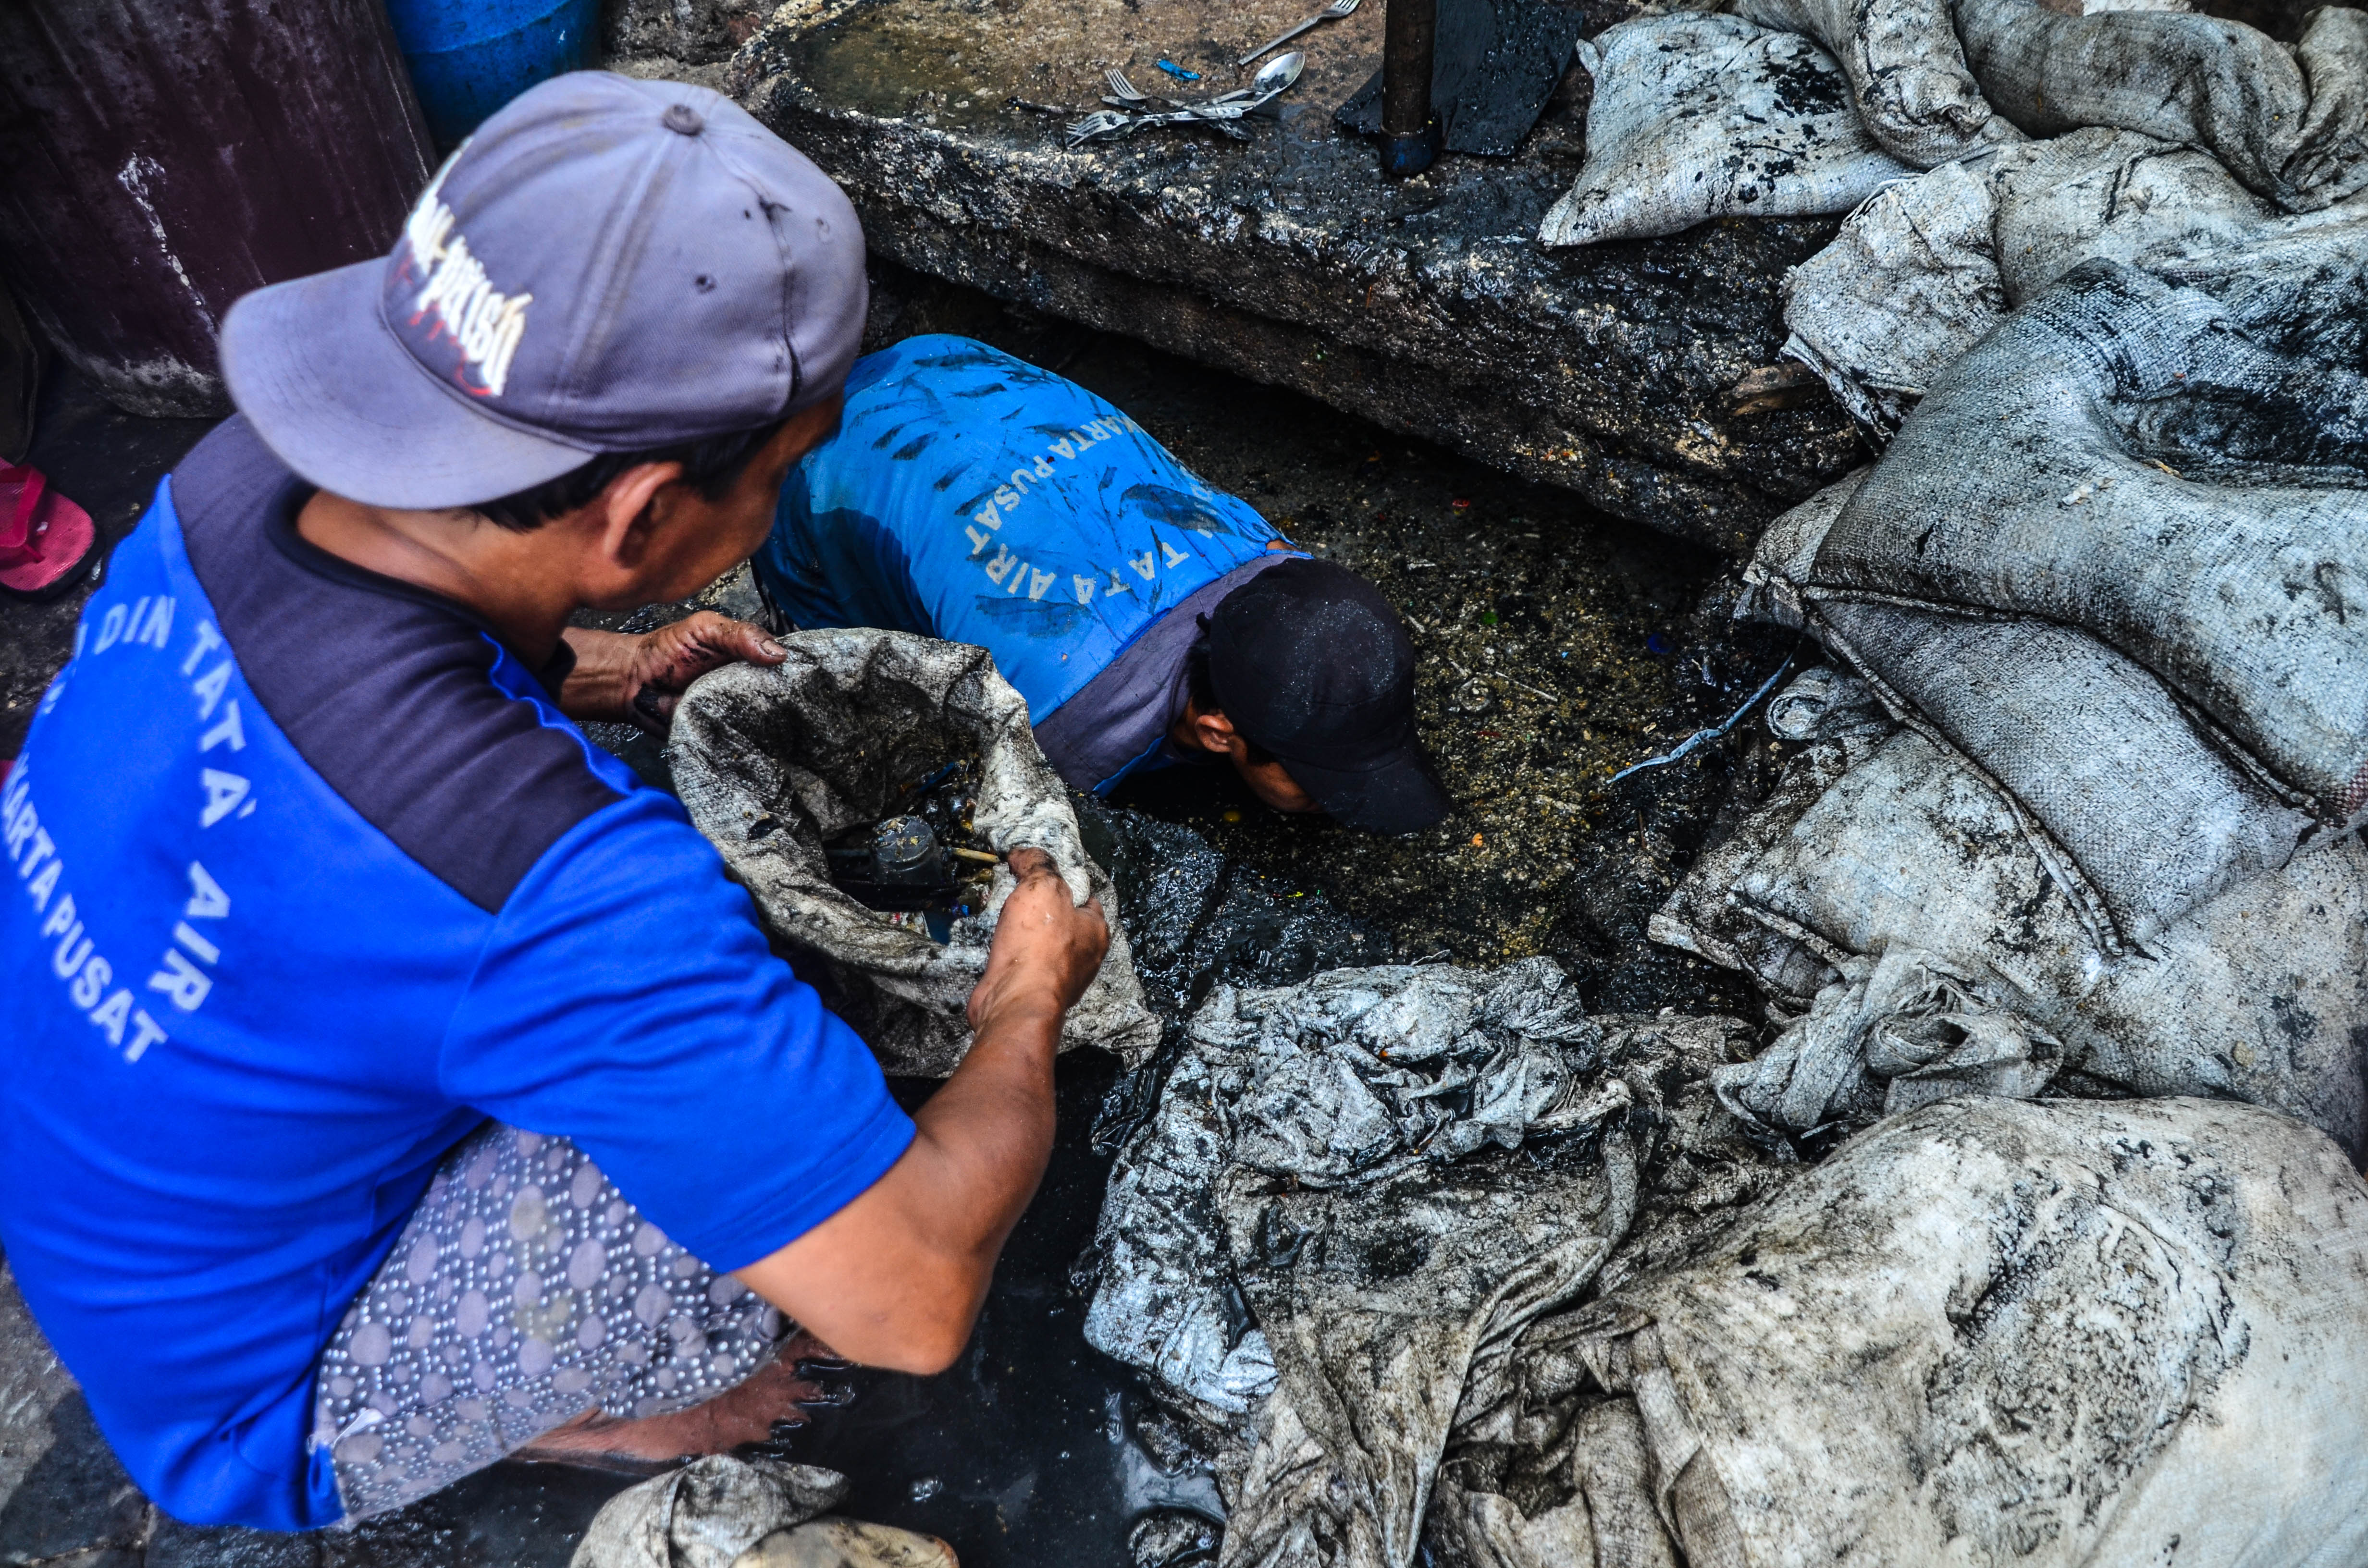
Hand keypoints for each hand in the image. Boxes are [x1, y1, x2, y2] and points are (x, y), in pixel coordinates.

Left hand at [558, 613, 785, 732]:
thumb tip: (779, 654)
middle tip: (796, 703)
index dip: (798, 671)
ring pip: (767, 721)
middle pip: (782, 697)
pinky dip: (750, 741)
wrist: (634, 683)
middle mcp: (751, 686)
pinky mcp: (724, 734)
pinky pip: (744, 740)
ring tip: (780, 723)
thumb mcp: (705, 629)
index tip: (809, 678)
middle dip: (789, 700)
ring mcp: (739, 712)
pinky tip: (760, 740)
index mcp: (751, 658)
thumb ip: (740, 635)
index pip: (785, 666)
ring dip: (772, 722)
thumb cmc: (667, 650)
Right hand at [967, 848, 1109, 1030]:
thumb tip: (1025, 854)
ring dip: (1022, 931)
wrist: (1015, 1002)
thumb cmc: (1038, 950)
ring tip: (1005, 919)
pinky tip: (999, 946)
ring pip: (1041, 942)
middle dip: (1039, 907)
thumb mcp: (1042, 887)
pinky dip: (1010, 953)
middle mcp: (1083, 956)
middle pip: (1061, 919)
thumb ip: (1037, 864)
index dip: (1062, 880)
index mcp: (1096, 930)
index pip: (1086, 896)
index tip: (1041, 873)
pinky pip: (1023, 963)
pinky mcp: (1034, 990)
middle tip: (1018, 895)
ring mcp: (1059, 976)